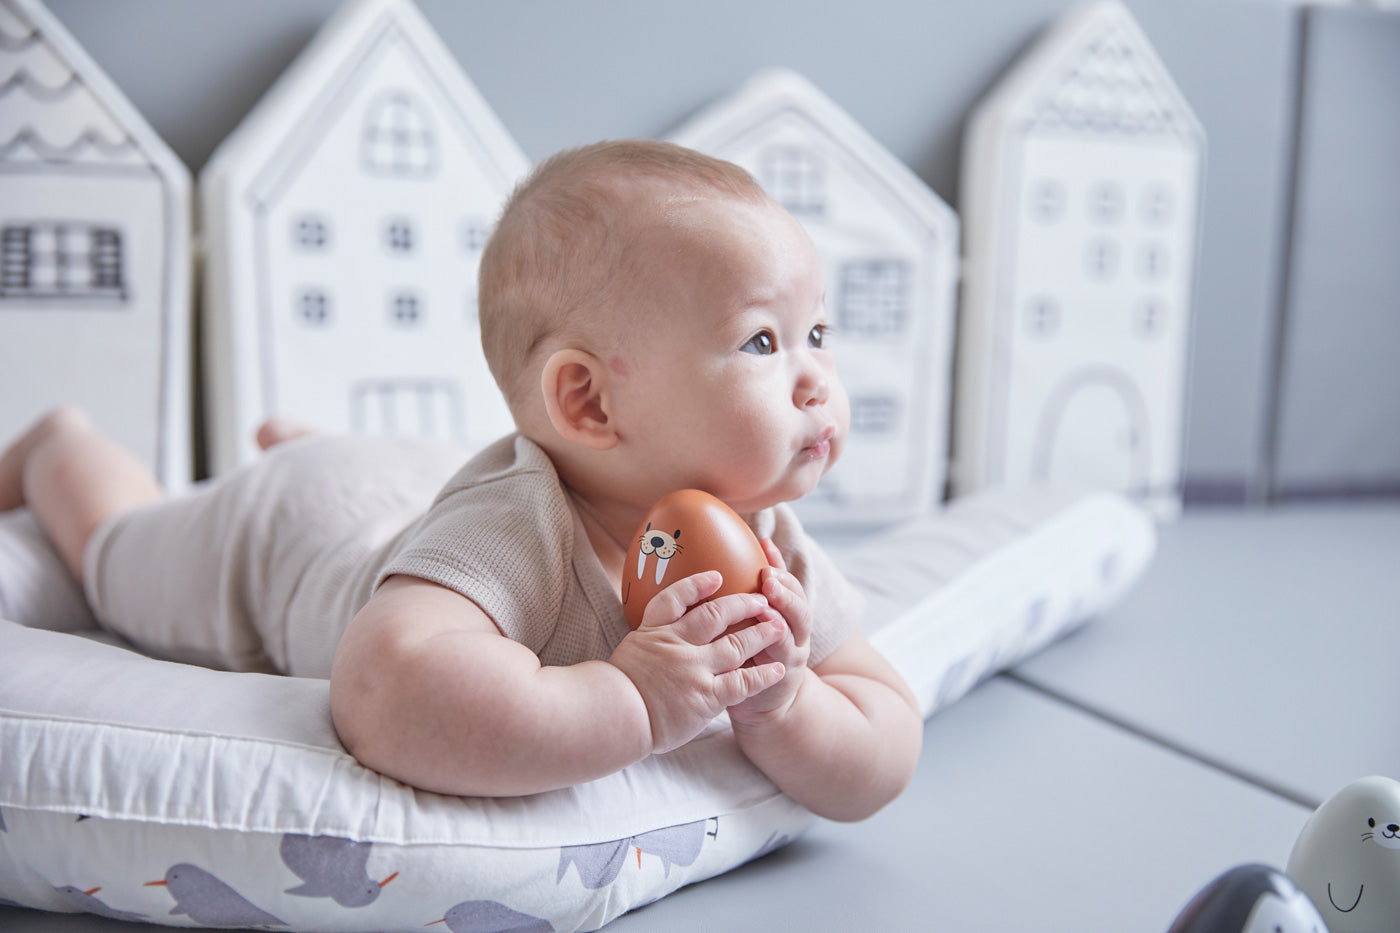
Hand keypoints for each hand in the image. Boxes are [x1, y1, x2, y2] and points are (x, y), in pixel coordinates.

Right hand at [610, 570, 787, 753]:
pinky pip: (742, 682)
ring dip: (761, 634)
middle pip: (715, 616)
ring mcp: (694, 669)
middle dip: (742, 605)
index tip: (716, 576)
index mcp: (654, 632)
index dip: (697, 585)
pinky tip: (778, 670)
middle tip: (762, 601)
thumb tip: (658, 638)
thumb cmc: (617, 691)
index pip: (675, 598)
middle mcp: (677, 645)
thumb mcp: (629, 653)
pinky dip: (762, 675)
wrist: (616, 716)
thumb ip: (649, 642)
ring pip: (736, 645)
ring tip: (778, 627)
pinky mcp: (707, 696)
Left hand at [727, 539, 812, 728]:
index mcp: (787, 615)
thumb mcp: (751, 626)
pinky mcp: (779, 677)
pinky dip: (773, 643)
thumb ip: (744, 600)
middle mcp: (795, 632)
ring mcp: (791, 655)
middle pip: (797, 603)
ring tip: (768, 601)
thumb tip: (719, 562)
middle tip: (768, 576)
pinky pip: (781, 657)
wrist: (761, 704)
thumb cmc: (749, 657)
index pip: (788, 583)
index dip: (778, 563)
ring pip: (795, 628)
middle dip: (784, 587)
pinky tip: (761, 634)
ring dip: (783, 611)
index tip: (764, 544)